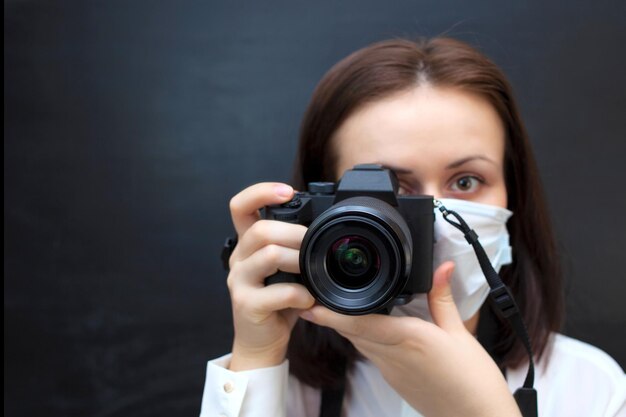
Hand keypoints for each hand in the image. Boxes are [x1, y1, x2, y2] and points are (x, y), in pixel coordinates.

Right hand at [226, 182, 314, 370]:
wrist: (262, 341)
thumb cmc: (278, 301)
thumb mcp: (286, 268)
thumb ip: (294, 246)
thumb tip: (325, 224)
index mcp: (248, 244)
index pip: (240, 206)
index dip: (261, 192)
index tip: (289, 191)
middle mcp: (239, 258)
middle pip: (261, 229)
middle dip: (295, 233)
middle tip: (313, 244)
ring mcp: (239, 281)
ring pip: (269, 254)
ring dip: (298, 260)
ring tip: (311, 271)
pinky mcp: (247, 305)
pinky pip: (277, 292)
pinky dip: (300, 294)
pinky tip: (308, 299)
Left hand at [299, 262, 521, 416]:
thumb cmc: (472, 379)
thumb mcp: (460, 332)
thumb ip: (443, 298)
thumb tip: (442, 267)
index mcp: (408, 339)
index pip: (360, 324)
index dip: (332, 315)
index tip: (310, 305)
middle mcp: (393, 356)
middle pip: (352, 333)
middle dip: (332, 316)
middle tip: (315, 297)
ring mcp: (391, 371)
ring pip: (359, 344)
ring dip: (346, 326)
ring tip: (336, 306)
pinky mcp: (394, 380)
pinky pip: (371, 355)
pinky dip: (363, 339)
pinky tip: (369, 328)